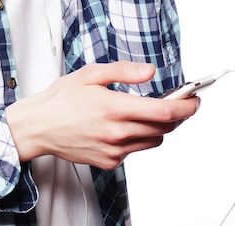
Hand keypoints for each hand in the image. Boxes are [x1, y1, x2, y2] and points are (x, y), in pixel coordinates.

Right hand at [6, 61, 198, 169]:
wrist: (39, 127)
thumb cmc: (62, 99)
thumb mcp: (91, 74)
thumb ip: (124, 71)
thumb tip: (150, 72)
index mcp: (115, 108)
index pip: (165, 111)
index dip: (187, 106)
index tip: (195, 99)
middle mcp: (117, 133)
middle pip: (165, 127)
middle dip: (178, 114)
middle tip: (178, 101)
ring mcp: (114, 151)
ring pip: (154, 140)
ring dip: (159, 126)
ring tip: (148, 111)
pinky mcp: (109, 162)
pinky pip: (136, 150)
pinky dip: (138, 137)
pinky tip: (123, 124)